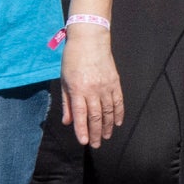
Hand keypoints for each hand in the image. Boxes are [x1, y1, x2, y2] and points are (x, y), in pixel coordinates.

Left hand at [63, 28, 124, 144]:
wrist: (90, 39)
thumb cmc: (73, 58)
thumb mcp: (64, 80)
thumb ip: (67, 102)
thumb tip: (67, 122)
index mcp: (78, 89)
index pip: (81, 114)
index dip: (82, 130)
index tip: (85, 141)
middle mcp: (93, 90)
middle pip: (96, 116)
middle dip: (96, 132)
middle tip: (96, 145)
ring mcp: (106, 86)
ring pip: (109, 111)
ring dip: (108, 126)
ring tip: (106, 137)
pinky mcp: (115, 82)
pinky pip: (118, 101)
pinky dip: (118, 113)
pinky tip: (117, 123)